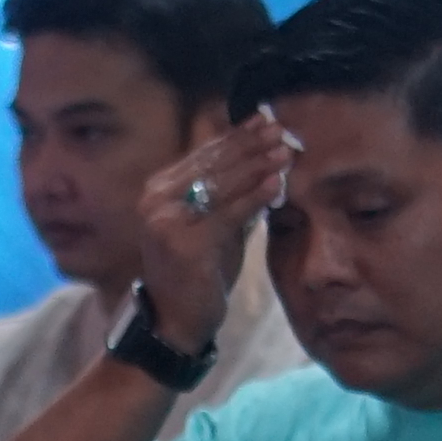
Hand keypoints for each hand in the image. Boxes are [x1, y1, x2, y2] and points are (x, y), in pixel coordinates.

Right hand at [135, 110, 296, 355]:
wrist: (175, 320)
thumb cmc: (199, 273)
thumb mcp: (214, 225)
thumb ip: (231, 195)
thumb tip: (265, 160)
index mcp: (160, 190)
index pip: (204, 154)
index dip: (236, 136)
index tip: (265, 120)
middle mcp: (157, 200)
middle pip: (213, 164)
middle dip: (250, 145)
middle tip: (280, 129)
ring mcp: (166, 221)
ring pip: (221, 185)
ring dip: (257, 165)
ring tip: (285, 152)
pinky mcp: (183, 244)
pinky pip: (227, 214)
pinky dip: (255, 198)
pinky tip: (277, 184)